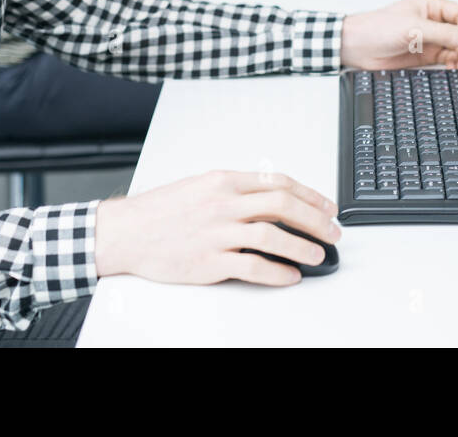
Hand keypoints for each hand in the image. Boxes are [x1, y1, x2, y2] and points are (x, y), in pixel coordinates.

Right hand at [94, 170, 340, 285]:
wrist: (125, 232)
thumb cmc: (161, 211)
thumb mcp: (201, 185)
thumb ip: (235, 190)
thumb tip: (273, 199)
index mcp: (223, 181)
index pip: (278, 183)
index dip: (310, 195)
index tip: (327, 207)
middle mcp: (223, 203)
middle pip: (282, 205)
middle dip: (315, 219)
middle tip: (333, 232)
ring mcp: (216, 233)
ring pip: (272, 236)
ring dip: (302, 246)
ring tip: (318, 255)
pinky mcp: (208, 261)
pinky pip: (252, 267)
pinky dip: (277, 272)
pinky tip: (290, 276)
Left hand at [340, 0, 457, 69]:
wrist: (356, 46)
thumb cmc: (376, 28)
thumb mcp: (413, 28)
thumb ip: (443, 33)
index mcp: (430, 5)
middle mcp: (432, 21)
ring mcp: (429, 38)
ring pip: (457, 46)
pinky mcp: (425, 54)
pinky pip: (447, 58)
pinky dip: (455, 63)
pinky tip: (456, 68)